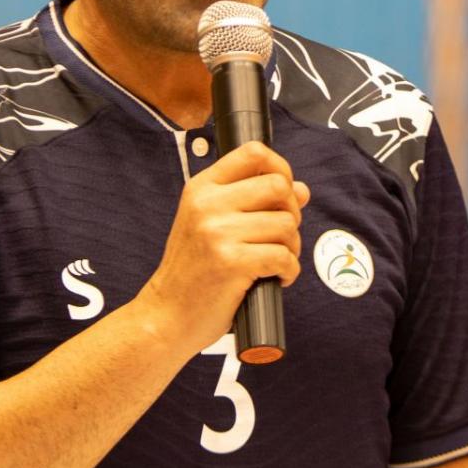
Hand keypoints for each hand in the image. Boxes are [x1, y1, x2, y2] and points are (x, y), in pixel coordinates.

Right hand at [138, 141, 308, 353]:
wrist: (166, 314)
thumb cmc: (192, 271)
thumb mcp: (211, 224)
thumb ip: (253, 202)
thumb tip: (300, 189)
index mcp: (202, 188)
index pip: (253, 152)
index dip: (280, 167)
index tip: (284, 192)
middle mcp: (208, 204)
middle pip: (278, 186)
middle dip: (292, 212)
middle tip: (282, 235)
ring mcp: (218, 232)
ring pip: (286, 224)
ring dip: (292, 247)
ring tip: (276, 261)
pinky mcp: (231, 262)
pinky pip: (284, 257)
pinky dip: (289, 271)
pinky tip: (275, 278)